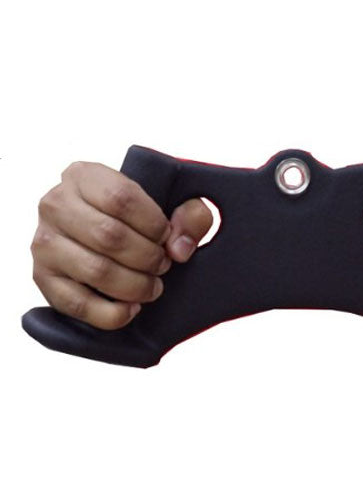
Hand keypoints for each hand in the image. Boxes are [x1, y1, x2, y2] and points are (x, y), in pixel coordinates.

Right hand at [31, 161, 212, 328]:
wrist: (104, 235)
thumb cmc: (139, 219)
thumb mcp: (171, 204)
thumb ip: (191, 215)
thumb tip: (180, 248)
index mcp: (84, 176)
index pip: (122, 197)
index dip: (154, 224)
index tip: (167, 237)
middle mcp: (55, 204)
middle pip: (109, 236)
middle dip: (149, 258)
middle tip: (163, 266)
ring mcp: (44, 242)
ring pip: (96, 271)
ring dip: (136, 286)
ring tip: (152, 286)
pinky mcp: (43, 278)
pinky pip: (78, 304)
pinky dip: (112, 314)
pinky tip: (132, 309)